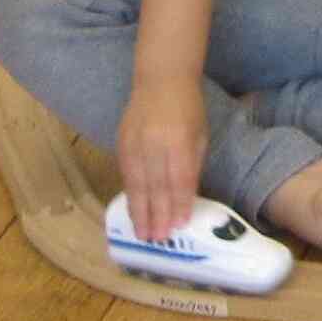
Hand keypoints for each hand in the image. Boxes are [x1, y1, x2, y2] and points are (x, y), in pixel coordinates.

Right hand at [116, 78, 206, 241]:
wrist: (161, 80)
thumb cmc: (188, 109)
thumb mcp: (200, 136)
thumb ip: (193, 166)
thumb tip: (186, 198)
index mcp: (179, 139)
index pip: (179, 178)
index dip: (179, 203)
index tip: (179, 225)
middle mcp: (154, 143)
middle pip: (155, 185)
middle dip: (157, 215)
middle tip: (158, 240)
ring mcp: (134, 143)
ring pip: (136, 184)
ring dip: (140, 211)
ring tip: (143, 234)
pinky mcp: (121, 143)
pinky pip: (126, 175)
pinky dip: (130, 195)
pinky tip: (133, 211)